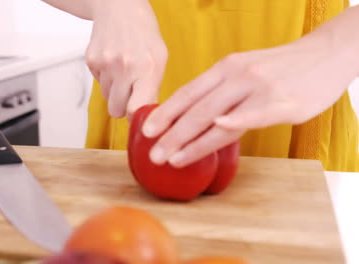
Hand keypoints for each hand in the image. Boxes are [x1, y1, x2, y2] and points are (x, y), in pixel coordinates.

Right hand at [86, 0, 166, 117]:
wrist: (119, 7)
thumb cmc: (143, 34)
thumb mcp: (160, 59)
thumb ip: (153, 89)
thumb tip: (147, 118)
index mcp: (148, 69)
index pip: (137, 110)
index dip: (136, 120)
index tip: (140, 120)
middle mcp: (125, 67)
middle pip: (117, 111)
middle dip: (123, 106)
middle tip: (131, 92)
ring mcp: (105, 64)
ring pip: (107, 98)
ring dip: (115, 90)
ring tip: (123, 71)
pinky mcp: (91, 61)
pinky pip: (98, 84)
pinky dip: (106, 78)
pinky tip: (113, 62)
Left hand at [141, 35, 356, 167]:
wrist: (324, 55)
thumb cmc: (280, 69)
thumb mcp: (244, 71)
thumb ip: (221, 92)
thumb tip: (195, 116)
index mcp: (224, 69)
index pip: (187, 93)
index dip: (165, 113)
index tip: (145, 130)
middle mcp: (236, 76)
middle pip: (195, 109)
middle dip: (171, 134)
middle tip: (153, 154)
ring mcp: (257, 88)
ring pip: (216, 117)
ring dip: (191, 141)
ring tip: (172, 158)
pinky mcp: (280, 102)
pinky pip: (254, 114)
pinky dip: (235, 121)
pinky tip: (219, 129)